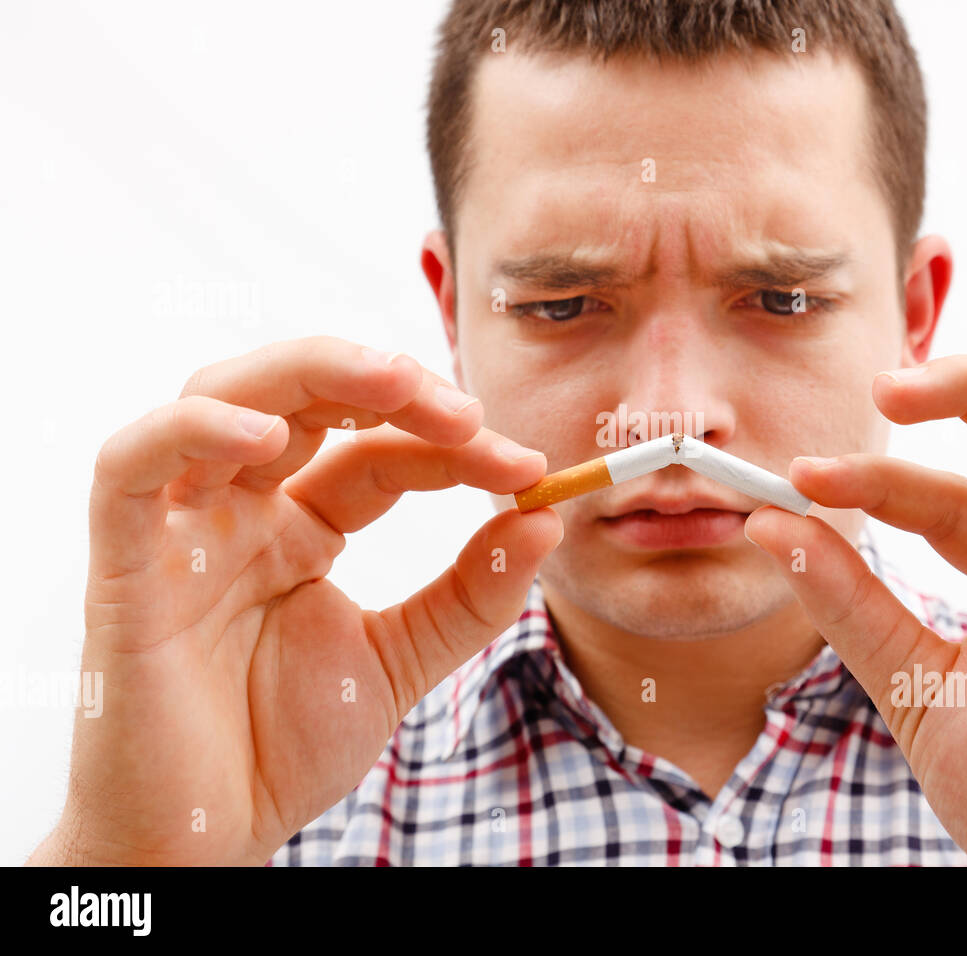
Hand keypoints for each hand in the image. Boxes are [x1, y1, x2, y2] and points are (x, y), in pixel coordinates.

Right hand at [30, 337, 561, 865]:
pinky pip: (132, 468)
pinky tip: (267, 436)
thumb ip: (469, 594)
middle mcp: (242, 511)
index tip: (529, 469)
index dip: (453, 448)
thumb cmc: (284, 747)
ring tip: (396, 386)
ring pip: (220, 398)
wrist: (209, 838)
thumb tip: (546, 518)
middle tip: (468, 412)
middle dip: (389, 386)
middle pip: (302, 397)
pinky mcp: (125, 563)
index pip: (380, 453)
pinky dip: (191, 431)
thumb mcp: (401, 660)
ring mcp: (181, 528)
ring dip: (309, 374)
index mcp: (301, 528)